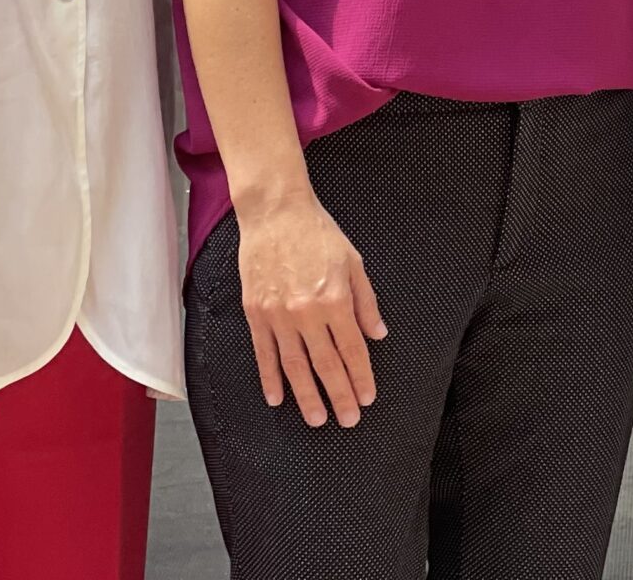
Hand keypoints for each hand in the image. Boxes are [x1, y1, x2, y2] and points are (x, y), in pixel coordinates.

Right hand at [236, 189, 385, 426]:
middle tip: (348, 420)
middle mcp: (306, 312)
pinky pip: (264, 353)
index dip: (361, 376)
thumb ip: (365, 302)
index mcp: (334, 299)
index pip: (352, 349)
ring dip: (306, 396)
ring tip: (317, 419)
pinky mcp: (256, 312)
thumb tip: (377, 335)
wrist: (276, 212)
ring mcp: (278, 314)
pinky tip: (277, 397)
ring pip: (294, 366)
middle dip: (339, 395)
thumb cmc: (318, 233)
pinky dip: (270, 378)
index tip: (367, 398)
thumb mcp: (353, 262)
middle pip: (325, 364)